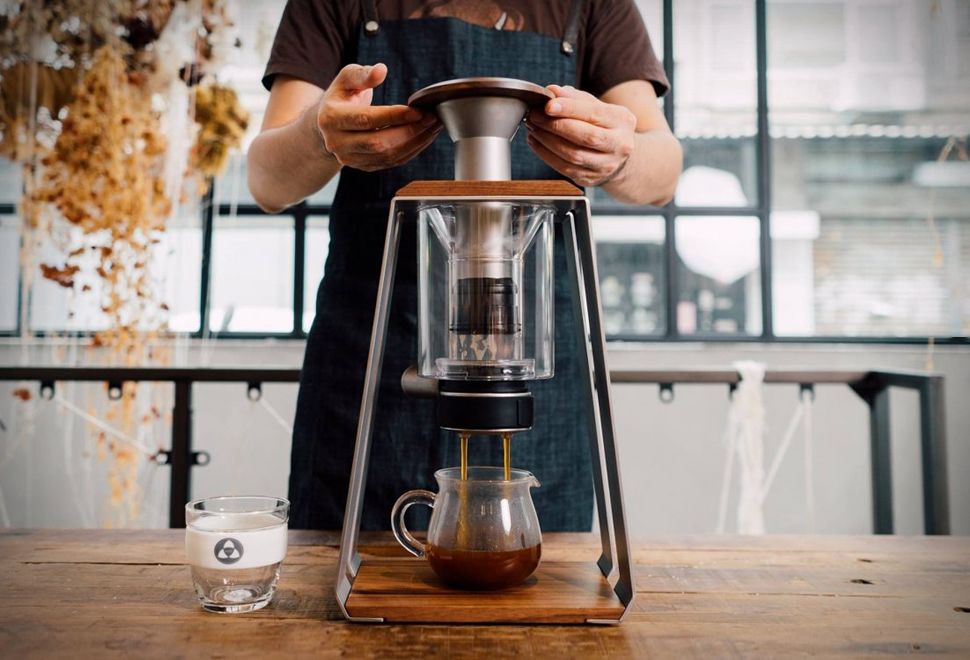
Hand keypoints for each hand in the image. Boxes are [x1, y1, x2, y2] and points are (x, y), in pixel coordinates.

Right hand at [316, 63, 440, 171]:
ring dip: (415, 142)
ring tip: (433, 126)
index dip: (394, 116)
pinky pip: (391, 162)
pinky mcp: (363, 166)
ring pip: (387, 156)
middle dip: (409, 131)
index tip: (418, 110)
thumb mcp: (346, 79)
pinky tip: (425, 137)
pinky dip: (411, 150)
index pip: (366, 120)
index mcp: (331, 118)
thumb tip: (381, 70)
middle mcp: (337, 143)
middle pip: (378, 143)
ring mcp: (349, 158)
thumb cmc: (342, 97)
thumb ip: (362, 74)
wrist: (329, 124)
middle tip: (432, 118)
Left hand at [525, 85, 635, 186]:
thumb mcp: (596, 106)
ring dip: (548, 140)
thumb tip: (552, 91)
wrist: (616, 155)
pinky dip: (546, 154)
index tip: (548, 104)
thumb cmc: (602, 125)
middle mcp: (619, 144)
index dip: (570, 109)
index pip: (594, 113)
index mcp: (622, 120)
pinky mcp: (590, 178)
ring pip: (573, 155)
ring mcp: (606, 165)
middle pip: (585, 136)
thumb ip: (575, 98)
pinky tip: (536, 142)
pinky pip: (564, 168)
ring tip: (533, 127)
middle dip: (555, 125)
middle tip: (535, 116)